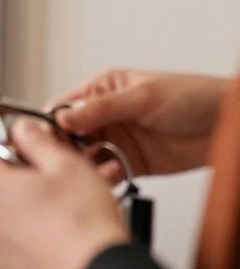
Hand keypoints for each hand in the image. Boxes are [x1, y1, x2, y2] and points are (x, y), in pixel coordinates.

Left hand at [0, 120, 128, 268]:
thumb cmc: (84, 227)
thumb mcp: (66, 165)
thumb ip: (36, 140)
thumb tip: (23, 130)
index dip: (7, 143)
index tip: (26, 144)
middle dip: (21, 173)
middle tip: (51, 174)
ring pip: (6, 210)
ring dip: (29, 201)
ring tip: (62, 202)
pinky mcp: (9, 265)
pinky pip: (14, 236)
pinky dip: (31, 228)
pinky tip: (59, 226)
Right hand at [49, 69, 228, 181]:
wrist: (229, 124)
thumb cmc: (193, 96)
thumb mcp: (143, 97)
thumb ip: (101, 108)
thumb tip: (62, 116)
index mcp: (101, 90)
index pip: (62, 107)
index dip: (50, 123)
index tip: (45, 138)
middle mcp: (105, 116)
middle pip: (68, 136)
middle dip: (65, 149)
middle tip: (66, 159)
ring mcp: (117, 140)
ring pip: (85, 157)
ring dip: (86, 165)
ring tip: (97, 167)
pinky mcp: (131, 163)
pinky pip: (108, 173)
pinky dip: (106, 177)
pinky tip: (114, 173)